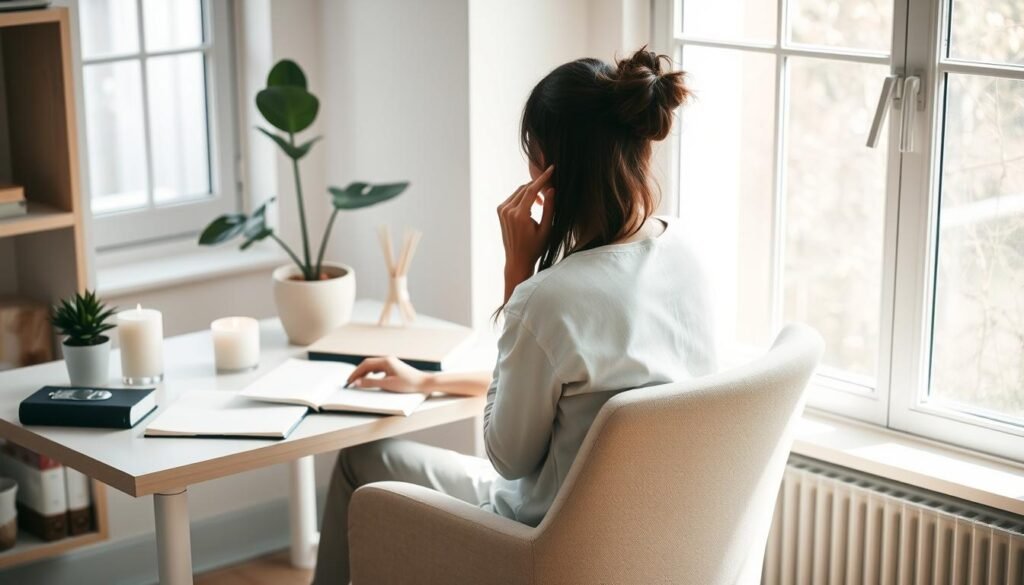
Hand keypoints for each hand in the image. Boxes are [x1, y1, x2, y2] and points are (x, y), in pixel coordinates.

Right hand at [347, 356, 430, 393]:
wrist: (423, 382)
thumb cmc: (408, 384)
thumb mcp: (387, 385)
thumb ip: (371, 383)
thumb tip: (357, 382)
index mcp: (385, 361)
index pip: (365, 365)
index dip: (355, 373)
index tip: (348, 381)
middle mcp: (387, 359)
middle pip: (367, 364)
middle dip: (358, 372)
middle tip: (350, 382)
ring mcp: (391, 363)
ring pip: (373, 366)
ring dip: (364, 373)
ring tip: (358, 381)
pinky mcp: (394, 367)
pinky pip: (379, 368)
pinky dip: (371, 373)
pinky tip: (371, 378)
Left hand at [498, 165, 554, 301]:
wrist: (517, 259)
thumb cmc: (535, 247)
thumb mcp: (546, 229)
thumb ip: (549, 209)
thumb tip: (551, 190)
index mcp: (519, 215)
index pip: (532, 190)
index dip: (543, 178)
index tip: (551, 169)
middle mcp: (508, 211)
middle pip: (525, 189)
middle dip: (538, 185)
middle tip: (551, 188)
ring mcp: (502, 210)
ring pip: (519, 191)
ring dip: (531, 192)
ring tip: (542, 203)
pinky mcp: (500, 211)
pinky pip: (514, 197)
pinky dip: (524, 197)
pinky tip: (532, 207)